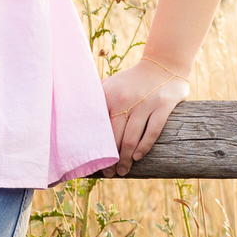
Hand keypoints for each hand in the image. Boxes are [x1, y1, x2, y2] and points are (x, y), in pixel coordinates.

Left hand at [103, 57, 190, 175]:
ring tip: (122, 171)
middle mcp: (126, 100)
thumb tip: (74, 112)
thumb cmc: (133, 80)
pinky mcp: (163, 105)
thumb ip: (98, 97)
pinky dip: (144, 146)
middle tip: (109, 173)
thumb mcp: (112, 83)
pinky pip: (151, 131)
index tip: (92, 161)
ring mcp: (145, 103)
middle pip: (115, 136)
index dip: (96, 146)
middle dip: (111, 158)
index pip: (100, 126)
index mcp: (110, 95)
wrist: (163, 63)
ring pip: (132, 137)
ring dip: (125, 158)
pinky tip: (137, 157)